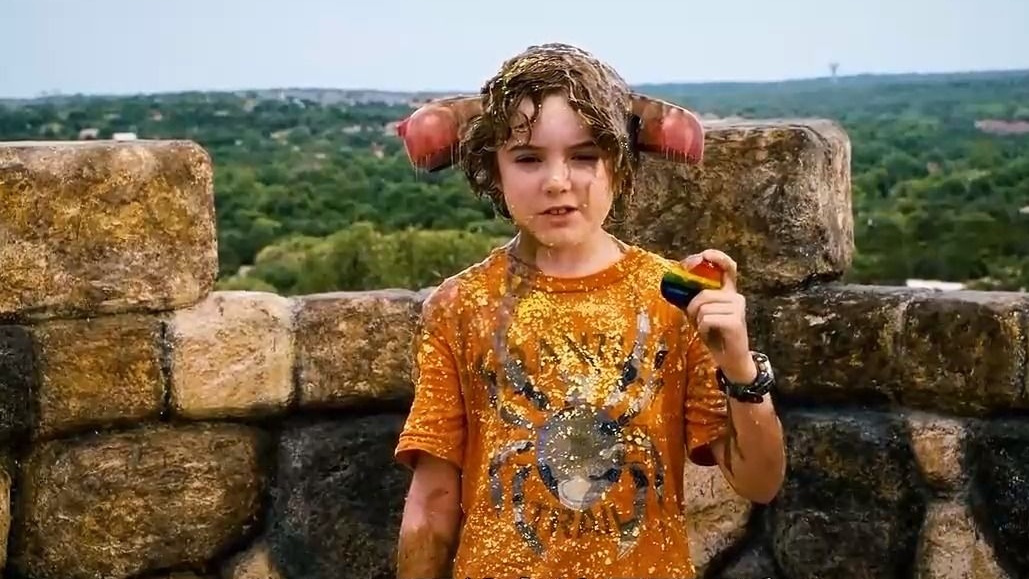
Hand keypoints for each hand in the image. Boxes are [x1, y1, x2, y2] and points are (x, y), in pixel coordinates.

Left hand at [682, 249, 756, 382]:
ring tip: (706, 329)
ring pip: (704, 307)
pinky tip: (710, 334)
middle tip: (696, 320)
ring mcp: (738, 309)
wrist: (730, 359)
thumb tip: (671, 286)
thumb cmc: (714, 334)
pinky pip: (707, 319)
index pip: (728, 268)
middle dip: (693, 307)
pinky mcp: (736, 321)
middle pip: (704, 293)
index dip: (718, 258)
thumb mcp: (700, 315)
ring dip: (698, 321)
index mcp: (729, 292)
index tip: (705, 255)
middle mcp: (736, 297)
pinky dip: (702, 328)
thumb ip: (691, 300)